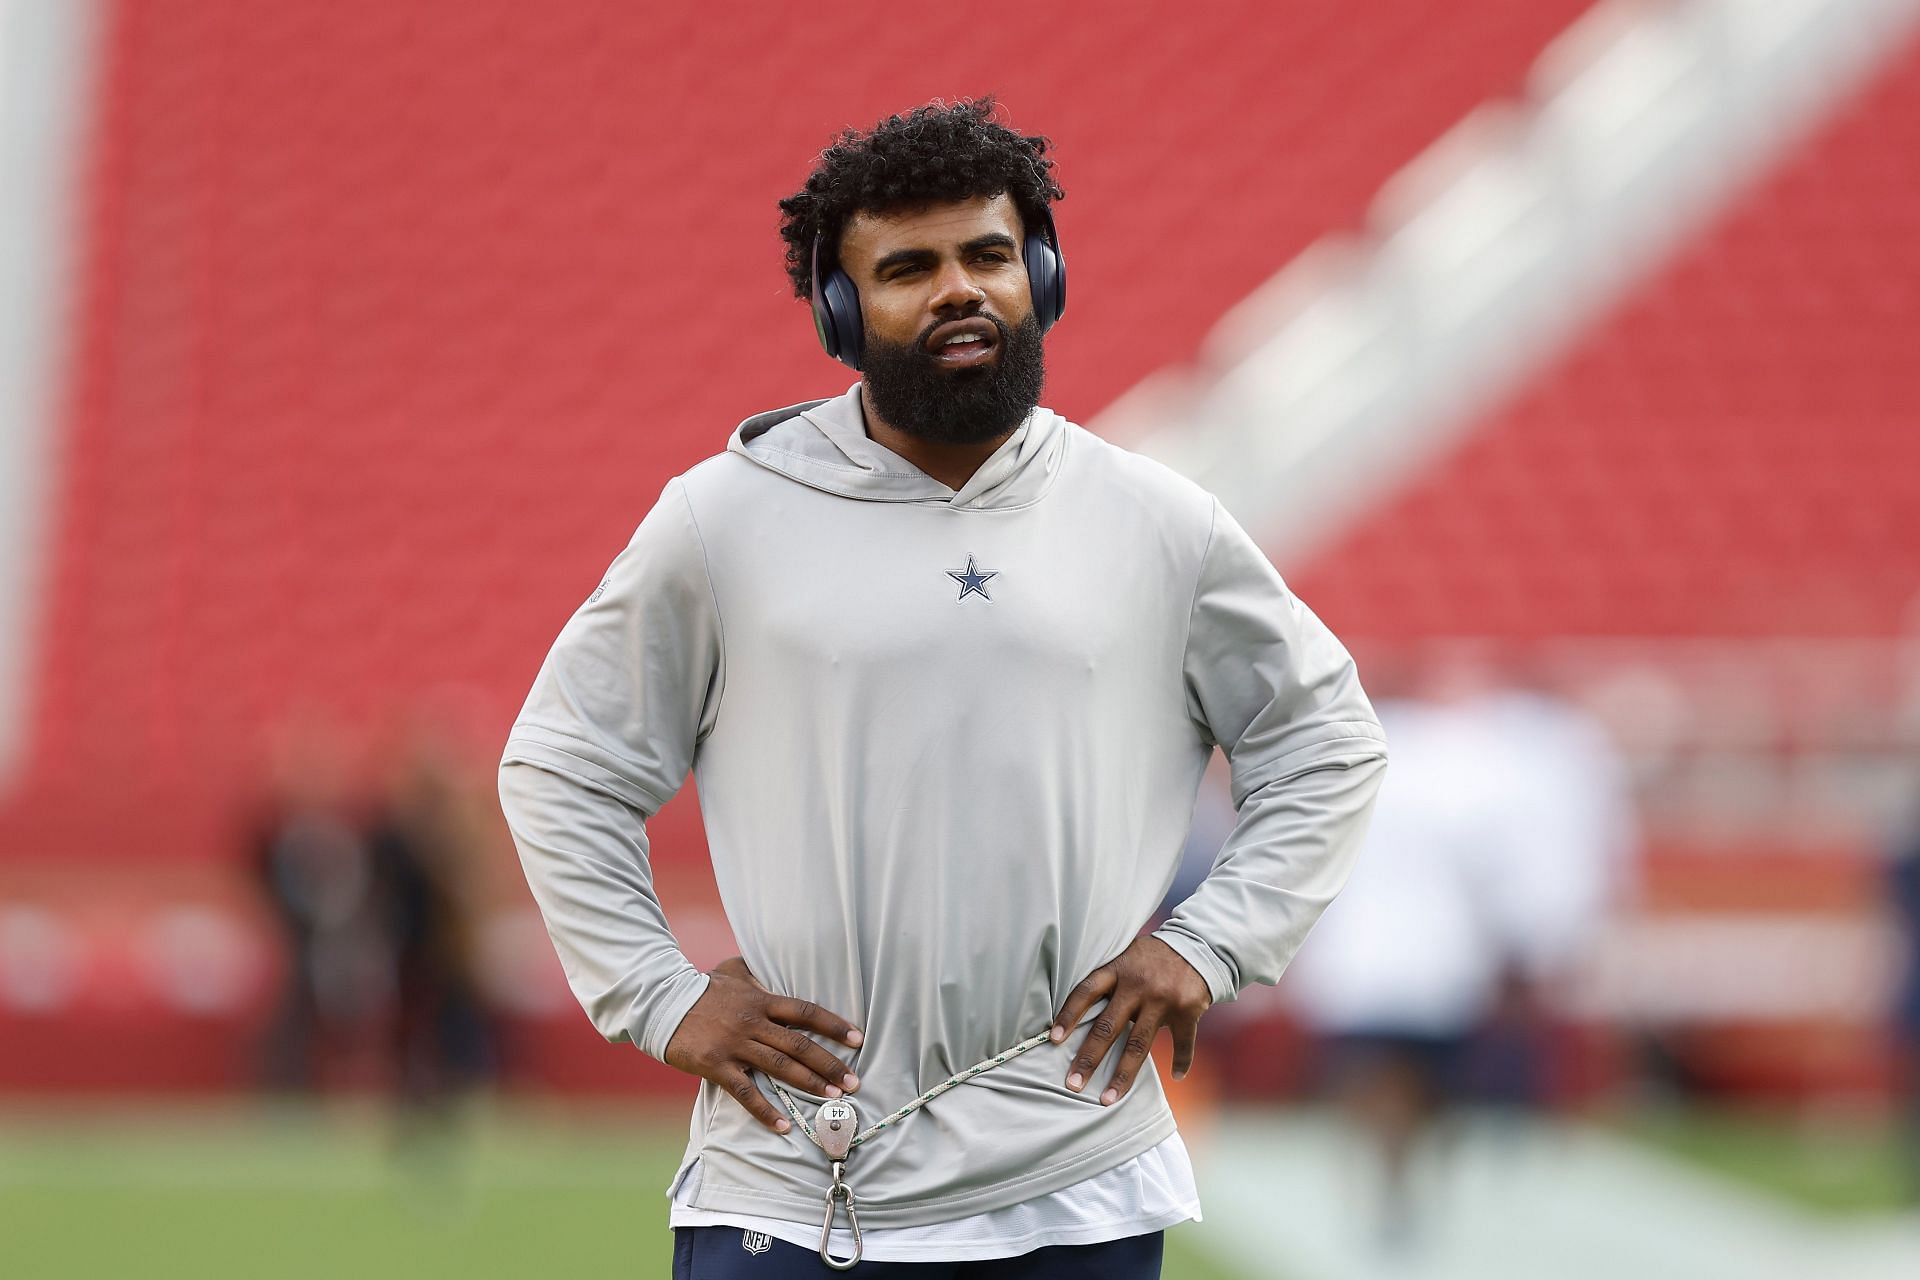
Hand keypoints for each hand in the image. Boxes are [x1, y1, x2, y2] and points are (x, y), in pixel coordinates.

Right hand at [663, 956, 863, 1133]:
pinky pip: (745, 1092)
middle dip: (830, 1064)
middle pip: (800, 1045)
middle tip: (854, 1083)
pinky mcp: (716, 1066)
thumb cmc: (702, 987)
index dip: (834, 1025)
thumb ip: (759, 973)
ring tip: (833, 1098)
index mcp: (761, 1000)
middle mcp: (753, 1022)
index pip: (806, 1012)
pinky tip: (784, 1126)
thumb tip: (776, 968)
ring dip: (809, 1084)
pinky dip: (766, 1111)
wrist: (661, 1002)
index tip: (857, 1039)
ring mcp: (735, 1045)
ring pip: (780, 1067)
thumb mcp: (733, 970)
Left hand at [1053, 936, 1210, 1105]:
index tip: (1053, 1040)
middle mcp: (1138, 985)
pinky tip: (1175, 1077)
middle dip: (1088, 1058)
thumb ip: (1108, 981)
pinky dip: (1181, 1062)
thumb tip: (1075, 1014)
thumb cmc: (1151, 958)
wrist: (1197, 945)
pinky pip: (1182, 1043)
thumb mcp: (1126, 957)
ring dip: (1122, 1075)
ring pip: (1138, 1045)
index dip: (1069, 1015)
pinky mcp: (1187, 1010)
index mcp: (1118, 969)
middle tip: (1073, 1084)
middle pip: (1108, 1027)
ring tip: (1108, 1098)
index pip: (1086, 992)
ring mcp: (1163, 999)